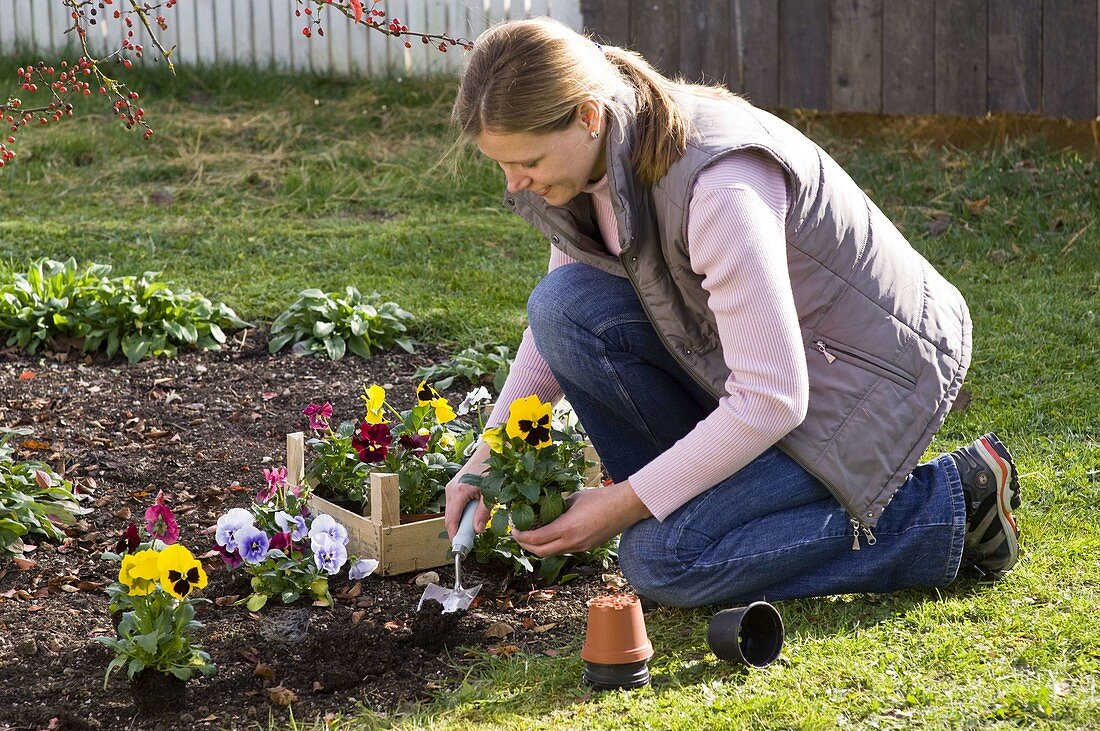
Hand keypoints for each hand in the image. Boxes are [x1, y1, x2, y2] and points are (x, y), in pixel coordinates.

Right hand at [444, 440, 492, 539]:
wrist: (490, 451)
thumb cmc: (492, 469)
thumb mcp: (491, 494)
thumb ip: (483, 513)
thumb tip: (477, 530)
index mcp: (459, 492)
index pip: (451, 520)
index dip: (454, 535)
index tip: (459, 547)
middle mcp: (451, 490)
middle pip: (450, 517)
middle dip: (458, 530)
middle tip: (469, 541)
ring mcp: (451, 487)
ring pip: (452, 511)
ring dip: (461, 521)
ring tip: (473, 527)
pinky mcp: (454, 486)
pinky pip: (455, 505)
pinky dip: (462, 512)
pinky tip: (473, 514)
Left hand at [511, 481, 650, 555]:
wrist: (626, 506)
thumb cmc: (601, 497)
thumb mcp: (574, 498)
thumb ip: (557, 507)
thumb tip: (544, 509)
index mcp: (567, 528)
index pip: (536, 538)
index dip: (521, 536)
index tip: (514, 529)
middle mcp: (572, 542)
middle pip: (541, 552)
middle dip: (525, 545)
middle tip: (518, 535)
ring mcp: (581, 547)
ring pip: (553, 553)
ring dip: (539, 546)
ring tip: (531, 535)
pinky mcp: (588, 547)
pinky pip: (565, 550)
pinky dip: (553, 545)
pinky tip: (551, 534)